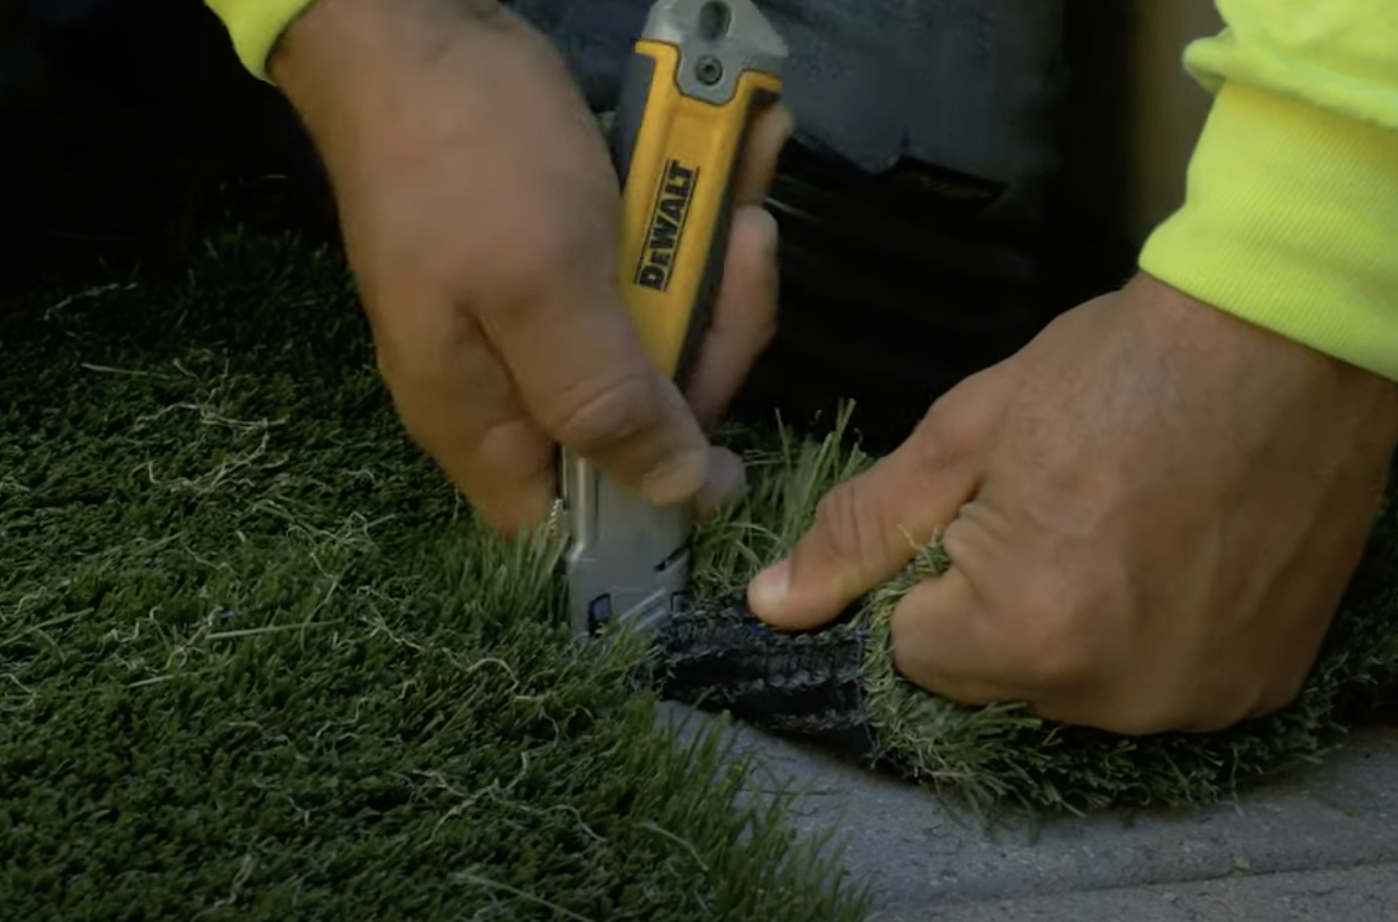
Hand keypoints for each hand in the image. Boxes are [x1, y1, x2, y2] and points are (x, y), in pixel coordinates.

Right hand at [270, 0, 791, 533]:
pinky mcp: (570, 262)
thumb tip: (679, 496)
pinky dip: (697, 223)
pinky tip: (734, 159)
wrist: (412, 24)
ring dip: (717, 268)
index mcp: (486, 423)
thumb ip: (606, 400)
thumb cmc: (467, 159)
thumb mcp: (544, 286)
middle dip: (708, 341)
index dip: (654, 494)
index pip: (578, 520)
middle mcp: (512, 388)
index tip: (720, 437)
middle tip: (743, 249)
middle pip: (642, 423)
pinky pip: (649, 272)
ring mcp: (542, 321)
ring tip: (740, 187)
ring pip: (659, 342)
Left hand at [748, 273, 1397, 734]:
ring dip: (1078, 629)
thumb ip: (861, 531)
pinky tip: (1183, 557)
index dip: (935, 571)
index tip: (993, 505)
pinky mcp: (1261, 691)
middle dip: (1001, 608)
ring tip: (1130, 526)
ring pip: (1076, 690)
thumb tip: (769, 606)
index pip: (913, 648)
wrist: (1293, 335)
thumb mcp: (965, 434)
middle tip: (1068, 506)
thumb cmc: (1116, 369)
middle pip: (994, 679)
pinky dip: (1154, 640)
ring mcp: (1198, 703)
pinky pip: (1158, 686)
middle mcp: (1114, 699)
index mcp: (1025, 634)